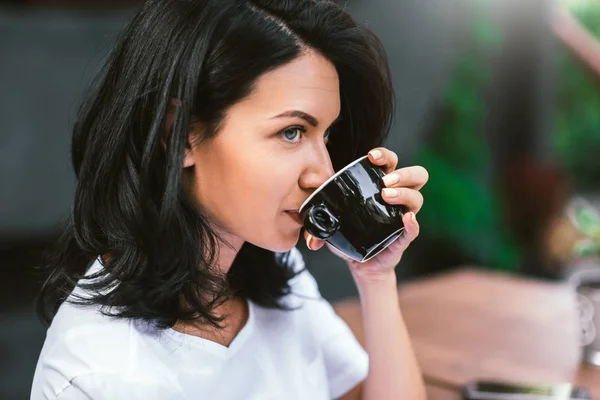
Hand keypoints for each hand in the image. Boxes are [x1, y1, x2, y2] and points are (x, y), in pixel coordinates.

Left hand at [304, 147, 427, 281]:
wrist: (359, 264)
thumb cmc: (349, 235)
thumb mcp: (330, 223)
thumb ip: (316, 223)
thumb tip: (305, 228)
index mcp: (380, 186)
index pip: (391, 163)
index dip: (385, 155)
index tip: (371, 156)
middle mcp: (397, 198)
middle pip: (416, 175)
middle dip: (402, 173)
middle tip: (384, 181)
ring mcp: (402, 218)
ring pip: (417, 198)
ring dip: (404, 193)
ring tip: (386, 195)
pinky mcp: (402, 239)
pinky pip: (413, 230)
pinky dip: (412, 223)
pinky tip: (406, 218)